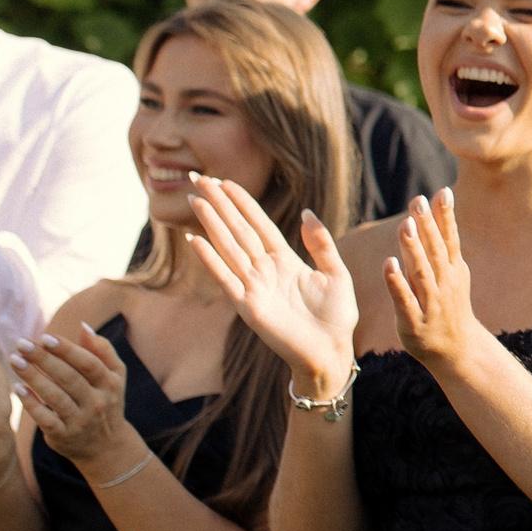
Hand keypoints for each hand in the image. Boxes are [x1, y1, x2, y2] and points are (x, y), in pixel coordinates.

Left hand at [9, 325, 141, 471]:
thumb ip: (102, 350)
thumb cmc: (105, 402)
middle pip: (69, 377)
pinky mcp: (64, 435)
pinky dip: (31, 404)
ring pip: (55, 397)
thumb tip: (83, 326)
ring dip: (33, 377)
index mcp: (110, 383)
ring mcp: (81, 420)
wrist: (106, 447)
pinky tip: (17, 388)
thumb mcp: (114, 377)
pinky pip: (46, 418)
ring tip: (14, 360)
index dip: (67, 349)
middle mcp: (98, 402)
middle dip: (44, 359)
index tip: (44, 337)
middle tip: (21, 343)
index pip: (88, 362)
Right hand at [186, 175, 358, 393]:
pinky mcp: (249, 306)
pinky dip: (211, 260)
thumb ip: (321, 244)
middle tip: (199, 179)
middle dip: (220, 205)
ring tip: (196, 201)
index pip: (259, 224)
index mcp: (285, 260)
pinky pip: (227, 278)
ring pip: (229, 248)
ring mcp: (254, 287)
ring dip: (212, 224)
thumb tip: (306, 213)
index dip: (241, 202)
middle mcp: (265, 270)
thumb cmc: (336, 316)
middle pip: (238, 230)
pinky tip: (196, 241)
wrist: (332, 351)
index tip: (224, 180)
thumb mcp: (336, 273)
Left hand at [383, 191, 484, 369]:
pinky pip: (405, 300)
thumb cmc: (449, 306)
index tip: (441, 192)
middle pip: (435, 251)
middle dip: (428, 225)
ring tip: (405, 226)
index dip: (446, 216)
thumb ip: (442, 241)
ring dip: (413, 250)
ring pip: (421, 273)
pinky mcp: (415, 322)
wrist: (457, 350)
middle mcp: (444, 284)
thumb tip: (437, 203)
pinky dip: (397, 283)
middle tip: (418, 201)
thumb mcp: (452, 273)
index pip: (449, 239)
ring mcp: (431, 303)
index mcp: (452, 270)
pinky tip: (389, 265)